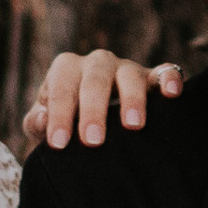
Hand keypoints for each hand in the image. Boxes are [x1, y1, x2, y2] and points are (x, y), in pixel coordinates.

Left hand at [24, 47, 183, 149]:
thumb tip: (43, 121)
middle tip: (92, 140)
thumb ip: (36, 123)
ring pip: (130, 75)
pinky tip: (171, 94)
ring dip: (132, 98)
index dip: (59, 116)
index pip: (61, 89)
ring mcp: (126, 68)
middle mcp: (97, 63)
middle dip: (93, 111)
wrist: (91, 118)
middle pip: (95, 81)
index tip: (58, 144)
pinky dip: (169, 79)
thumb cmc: (65, 121)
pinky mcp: (152, 77)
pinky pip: (165, 71)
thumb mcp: (44, 124)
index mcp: (66, 69)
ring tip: (132, 125)